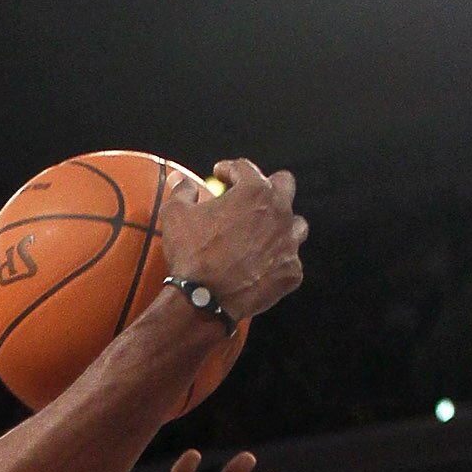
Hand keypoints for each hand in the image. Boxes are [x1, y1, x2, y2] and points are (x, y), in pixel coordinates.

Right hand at [160, 159, 306, 319]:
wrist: (203, 302)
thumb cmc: (191, 255)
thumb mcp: (174, 217)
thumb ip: (181, 192)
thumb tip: (179, 178)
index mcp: (254, 192)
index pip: (245, 168)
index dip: (229, 170)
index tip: (221, 174)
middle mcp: (279, 211)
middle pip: (284, 185)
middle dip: (267, 187)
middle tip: (250, 199)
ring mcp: (289, 243)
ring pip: (296, 224)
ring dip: (282, 225)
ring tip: (264, 235)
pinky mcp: (291, 272)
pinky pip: (290, 262)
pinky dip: (278, 263)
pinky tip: (263, 268)